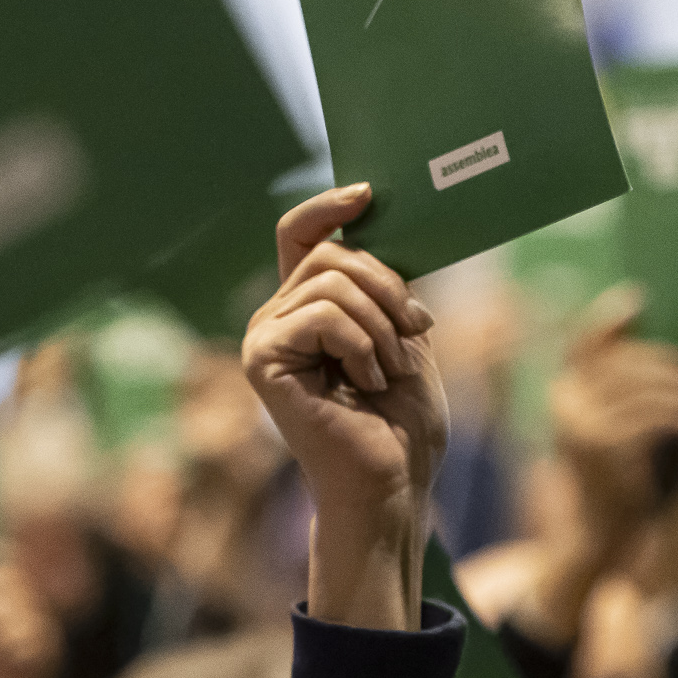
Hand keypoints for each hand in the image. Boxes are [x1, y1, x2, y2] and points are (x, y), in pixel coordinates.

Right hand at [241, 184, 442, 630]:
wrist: (392, 484)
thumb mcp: (403, 333)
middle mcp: (275, 316)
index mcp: (305, 307)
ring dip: (381, 324)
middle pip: (331, 254)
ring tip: (388, 369)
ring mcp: (263, 337)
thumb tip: (379, 226)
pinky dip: (362, 343)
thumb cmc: (401, 420)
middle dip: (388, 286)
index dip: (328, 206)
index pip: (300, 234)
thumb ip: (383, 284)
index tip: (369, 194)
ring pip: (332, 281)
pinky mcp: (261, 359)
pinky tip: (366, 382)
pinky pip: (323, 313)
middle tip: (416, 331)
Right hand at [549, 289, 677, 549]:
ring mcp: (577, 422)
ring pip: (648, 389)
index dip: (609, 319)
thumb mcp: (623, 427)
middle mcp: (563, 400)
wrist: (603, 533)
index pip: (583, 342)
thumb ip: (638, 390)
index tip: (639, 300)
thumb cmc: (622, 476)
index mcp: (564, 391)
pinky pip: (654, 416)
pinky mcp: (599, 445)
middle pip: (630, 362)